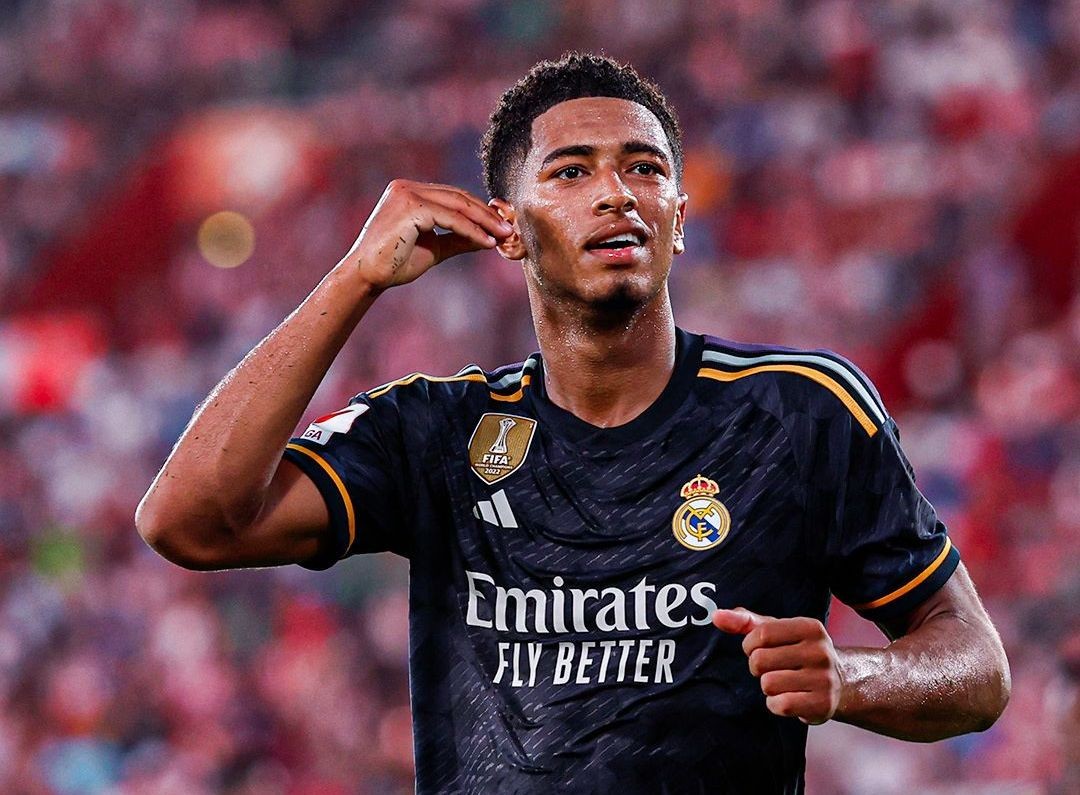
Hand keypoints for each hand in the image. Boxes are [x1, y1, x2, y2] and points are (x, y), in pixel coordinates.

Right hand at [339, 180, 513, 289]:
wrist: (367, 276)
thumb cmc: (394, 263)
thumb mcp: (434, 248)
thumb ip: (457, 239)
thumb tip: (487, 238)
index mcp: (409, 192)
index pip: (452, 196)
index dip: (479, 210)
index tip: (500, 226)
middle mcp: (406, 187)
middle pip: (458, 197)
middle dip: (486, 214)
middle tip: (508, 229)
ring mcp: (407, 194)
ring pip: (457, 205)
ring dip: (484, 221)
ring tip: (503, 235)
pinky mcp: (410, 207)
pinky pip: (450, 218)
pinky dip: (471, 229)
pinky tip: (486, 242)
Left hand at [712, 608, 841, 724]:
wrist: (841, 683)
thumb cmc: (797, 651)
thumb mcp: (776, 631)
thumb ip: (745, 621)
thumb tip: (716, 616)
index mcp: (810, 627)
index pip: (762, 634)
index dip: (750, 645)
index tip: (756, 649)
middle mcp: (820, 652)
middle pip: (760, 660)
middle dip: (757, 667)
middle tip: (773, 668)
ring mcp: (824, 679)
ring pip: (768, 684)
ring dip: (767, 686)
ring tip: (783, 682)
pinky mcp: (822, 705)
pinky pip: (780, 705)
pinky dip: (776, 704)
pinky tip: (788, 698)